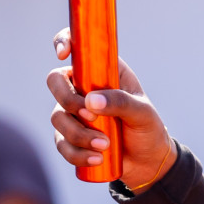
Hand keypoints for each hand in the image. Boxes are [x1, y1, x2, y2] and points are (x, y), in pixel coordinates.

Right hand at [47, 28, 174, 189]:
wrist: (148, 161)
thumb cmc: (147, 128)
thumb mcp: (142, 112)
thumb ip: (121, 102)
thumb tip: (90, 102)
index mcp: (103, 71)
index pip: (77, 47)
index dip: (64, 42)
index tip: (64, 54)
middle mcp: (83, 88)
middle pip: (55, 82)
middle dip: (67, 100)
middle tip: (90, 116)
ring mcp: (74, 113)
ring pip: (57, 117)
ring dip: (78, 134)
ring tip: (105, 145)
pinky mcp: (70, 137)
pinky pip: (61, 143)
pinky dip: (76, 153)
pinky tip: (96, 158)